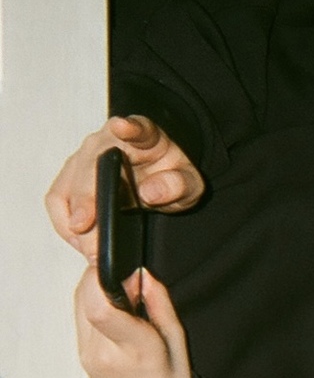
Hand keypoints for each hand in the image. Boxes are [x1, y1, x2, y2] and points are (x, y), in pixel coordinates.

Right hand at [47, 115, 204, 259]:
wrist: (159, 173)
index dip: (129, 127)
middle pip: (89, 168)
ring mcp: (84, 156)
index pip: (137, 128)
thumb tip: (150, 192)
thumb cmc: (171, 174)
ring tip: (90, 250)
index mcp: (143, 135)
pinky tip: (80, 242)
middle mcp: (107, 141)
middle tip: (95, 244)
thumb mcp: (189, 183)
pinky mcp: (71, 175)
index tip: (122, 126)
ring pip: (68, 187)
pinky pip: (58, 199)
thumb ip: (178, 185)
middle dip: (88, 206)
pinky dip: (66, 223)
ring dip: (73, 221)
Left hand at [75, 267, 192, 377]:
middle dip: (104, 277)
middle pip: (87, 297)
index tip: (131, 275)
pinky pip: (80, 313)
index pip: (101, 309)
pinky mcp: (79, 351)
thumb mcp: (178, 342)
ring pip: (80, 301)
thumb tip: (142, 274)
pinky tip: (114, 308)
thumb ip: (160, 304)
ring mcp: (87, 353)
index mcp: (135, 349)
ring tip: (125, 297)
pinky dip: (94, 301)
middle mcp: (103, 352)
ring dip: (98, 287)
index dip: (108, 279)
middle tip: (131, 283)